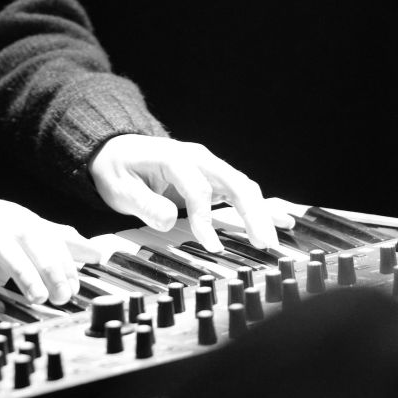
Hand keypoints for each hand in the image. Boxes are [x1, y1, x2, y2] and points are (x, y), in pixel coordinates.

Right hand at [0, 183, 91, 307]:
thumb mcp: (21, 226)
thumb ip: (56, 240)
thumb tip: (95, 252)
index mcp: (19, 220)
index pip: (49, 238)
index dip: (66, 263)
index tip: (77, 288)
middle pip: (31, 240)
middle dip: (50, 267)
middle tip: (63, 296)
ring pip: (2, 248)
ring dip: (22, 272)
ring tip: (36, 297)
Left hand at [89, 135, 292, 252]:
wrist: (115, 150)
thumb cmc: (117, 169)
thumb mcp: (118, 187)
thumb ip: (142, 203)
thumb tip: (166, 219)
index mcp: (174, 157)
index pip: (198, 188)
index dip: (205, 219)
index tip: (211, 247)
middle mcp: (197, 157)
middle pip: (233, 182)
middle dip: (252, 213)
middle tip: (264, 244)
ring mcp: (207, 165)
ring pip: (242, 185)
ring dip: (260, 212)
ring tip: (273, 240)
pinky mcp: (211, 176)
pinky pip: (240, 189)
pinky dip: (260, 204)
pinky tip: (282, 218)